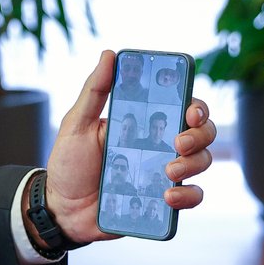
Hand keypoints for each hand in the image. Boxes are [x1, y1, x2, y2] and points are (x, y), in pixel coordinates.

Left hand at [42, 50, 217, 244]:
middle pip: (202, 131)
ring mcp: (165, 172)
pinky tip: (168, 197)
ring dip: (193, 163)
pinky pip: (193, 196)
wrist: (61, 209)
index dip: (197, 105)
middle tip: (177, 143)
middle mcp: (160, 145)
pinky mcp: (164, 201)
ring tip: (168, 172)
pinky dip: (188, 196)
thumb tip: (108, 55)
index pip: (183, 105)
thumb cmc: (69, 164)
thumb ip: (93, 91)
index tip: (190, 111)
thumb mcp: (76, 124)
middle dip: (199, 135)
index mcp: (144, 122)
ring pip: (202, 161)